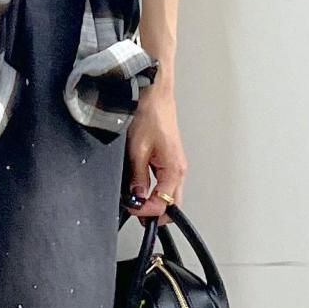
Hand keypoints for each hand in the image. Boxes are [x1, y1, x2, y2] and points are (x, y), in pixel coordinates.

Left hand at [123, 82, 185, 226]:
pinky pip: (163, 183)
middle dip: (153, 213)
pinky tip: (139, 186)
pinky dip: (152, 189)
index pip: (164, 205)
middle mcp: (178, 170)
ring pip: (168, 195)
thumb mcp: (137, 150)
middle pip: (171, 204)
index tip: (130, 208)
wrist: (154, 94)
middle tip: (134, 211)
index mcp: (174, 170)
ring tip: (134, 200)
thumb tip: (136, 197)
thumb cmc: (150, 114)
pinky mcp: (168, 160)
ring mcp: (174, 165)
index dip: (145, 211)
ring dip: (152, 201)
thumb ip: (137, 177)